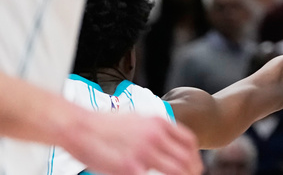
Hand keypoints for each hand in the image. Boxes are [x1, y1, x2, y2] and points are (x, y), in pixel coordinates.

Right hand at [67, 112, 201, 174]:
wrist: (80, 127)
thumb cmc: (105, 125)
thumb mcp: (138, 118)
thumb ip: (155, 130)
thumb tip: (167, 141)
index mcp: (158, 123)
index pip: (188, 141)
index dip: (195, 156)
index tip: (196, 165)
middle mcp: (155, 136)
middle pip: (185, 158)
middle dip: (192, 170)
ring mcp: (144, 151)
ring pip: (176, 169)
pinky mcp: (130, 167)